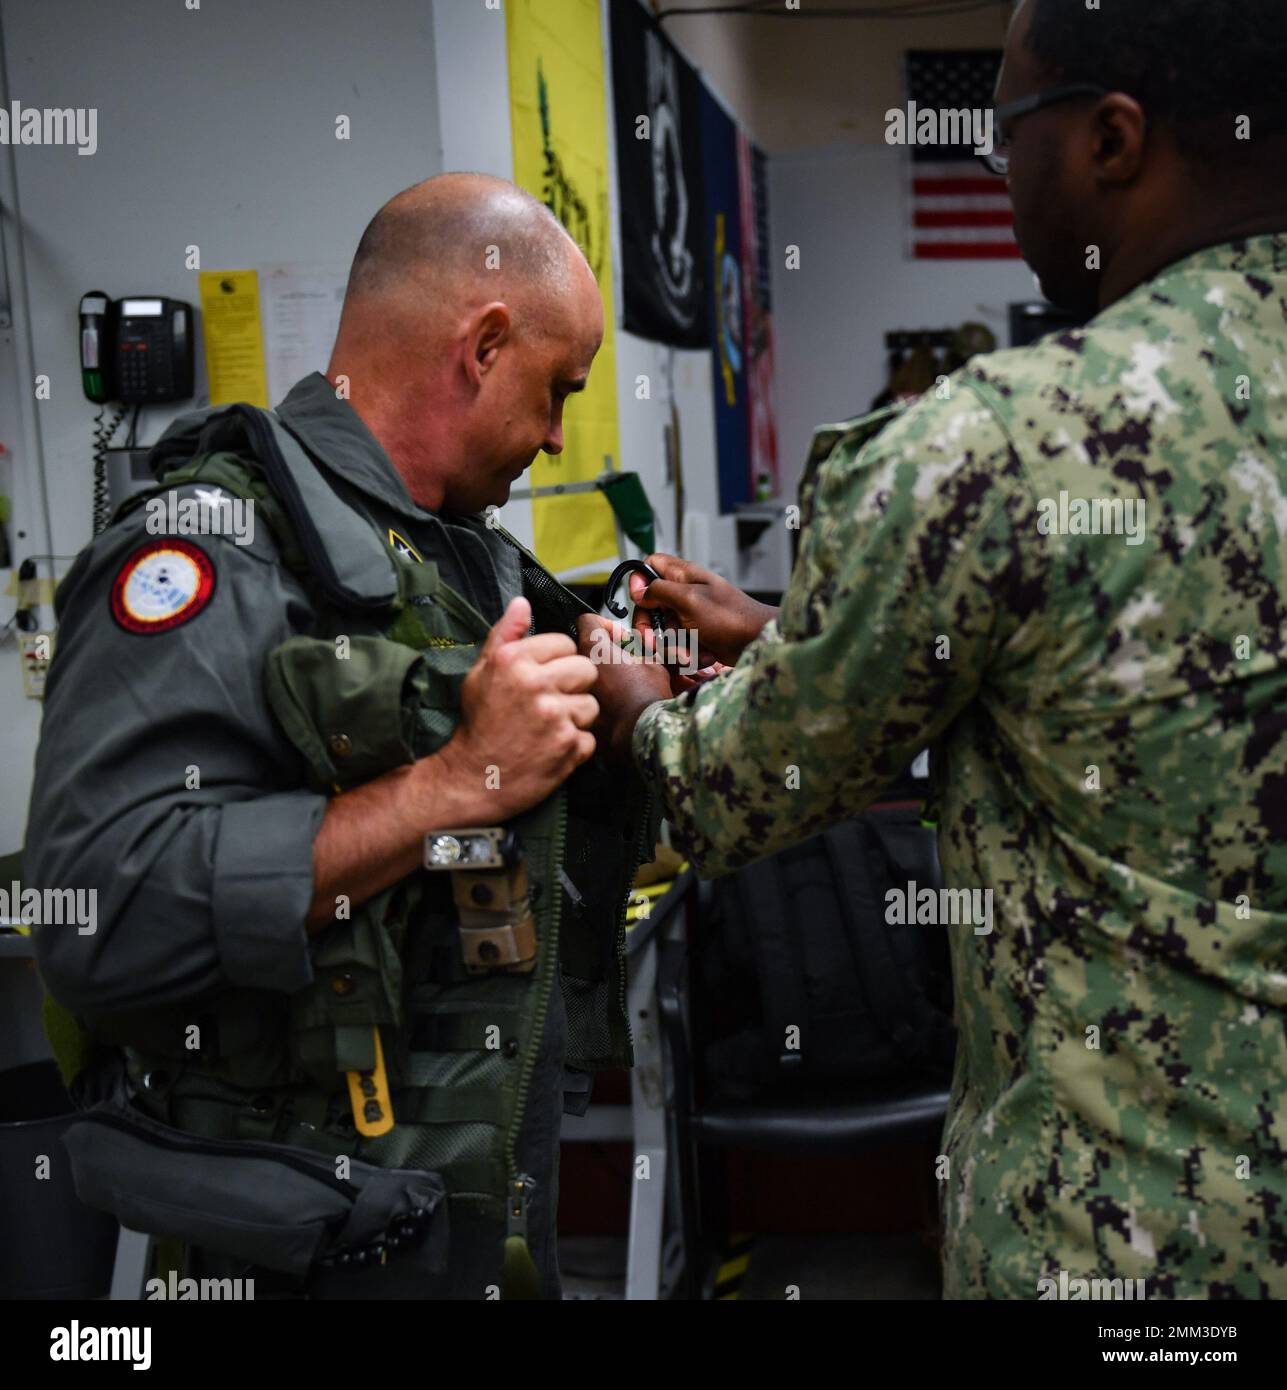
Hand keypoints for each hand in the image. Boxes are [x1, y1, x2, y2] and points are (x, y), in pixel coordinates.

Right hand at [442, 597, 597, 817]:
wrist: (471, 778)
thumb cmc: (477, 724)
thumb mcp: (481, 673)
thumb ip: (504, 635)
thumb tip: (522, 603)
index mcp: (514, 661)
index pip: (564, 644)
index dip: (558, 662)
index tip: (544, 679)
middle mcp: (536, 684)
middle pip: (586, 670)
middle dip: (574, 687)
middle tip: (551, 704)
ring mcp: (555, 716)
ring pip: (592, 705)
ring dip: (576, 718)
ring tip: (549, 729)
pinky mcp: (568, 746)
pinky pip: (589, 738)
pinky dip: (575, 747)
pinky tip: (551, 749)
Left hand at [575, 612, 673, 762]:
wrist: (640, 736)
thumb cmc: (648, 700)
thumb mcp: (655, 666)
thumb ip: (642, 652)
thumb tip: (640, 650)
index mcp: (595, 649)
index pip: (587, 621)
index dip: (605, 624)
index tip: (618, 636)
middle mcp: (578, 667)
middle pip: (583, 648)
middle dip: (601, 652)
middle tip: (621, 662)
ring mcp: (573, 690)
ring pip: (580, 674)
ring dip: (598, 676)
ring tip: (619, 686)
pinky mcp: (574, 711)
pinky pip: (580, 697)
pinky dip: (596, 697)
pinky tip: (613, 705)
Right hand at [628, 553, 777, 667]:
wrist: (757, 643)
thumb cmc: (730, 617)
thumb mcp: (690, 600)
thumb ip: (660, 591)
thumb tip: (638, 590)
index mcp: (683, 576)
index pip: (650, 565)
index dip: (640, 580)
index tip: (640, 600)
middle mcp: (684, 593)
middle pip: (650, 605)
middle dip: (651, 627)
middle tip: (654, 642)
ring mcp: (690, 615)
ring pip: (664, 630)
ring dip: (674, 646)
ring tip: (691, 652)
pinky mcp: (696, 635)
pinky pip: (679, 645)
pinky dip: (689, 653)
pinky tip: (705, 654)